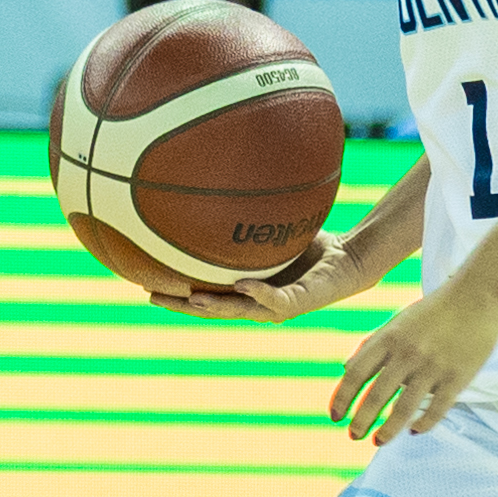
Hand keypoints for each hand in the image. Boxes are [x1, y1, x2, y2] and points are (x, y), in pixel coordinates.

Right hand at [144, 231, 380, 323]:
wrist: (352, 257)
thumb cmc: (312, 243)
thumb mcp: (271, 230)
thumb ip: (247, 220)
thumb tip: (222, 184)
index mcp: (246, 289)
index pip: (204, 295)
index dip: (176, 294)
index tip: (145, 285)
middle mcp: (258, 302)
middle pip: (212, 309)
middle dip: (182, 305)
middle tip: (152, 296)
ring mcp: (280, 305)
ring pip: (240, 311)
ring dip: (214, 307)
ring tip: (189, 300)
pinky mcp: (303, 301)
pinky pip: (278, 300)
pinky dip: (260, 293)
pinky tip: (242, 284)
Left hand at [330, 280, 497, 443]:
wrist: (478, 295)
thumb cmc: (435, 309)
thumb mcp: (398, 321)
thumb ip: (372, 344)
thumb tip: (346, 370)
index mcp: (389, 338)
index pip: (356, 374)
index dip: (342, 398)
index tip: (336, 416)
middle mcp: (407, 353)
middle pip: (376, 396)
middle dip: (361, 421)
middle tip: (354, 435)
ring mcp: (433, 367)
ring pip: (403, 409)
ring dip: (387, 430)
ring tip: (379, 441)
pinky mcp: (458, 377)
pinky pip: (436, 410)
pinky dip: (423, 424)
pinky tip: (414, 430)